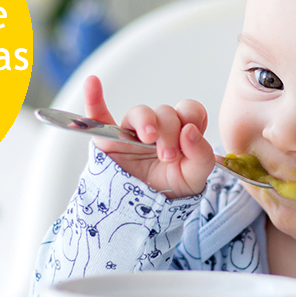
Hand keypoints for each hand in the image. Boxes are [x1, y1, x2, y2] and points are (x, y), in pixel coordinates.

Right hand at [81, 75, 213, 198]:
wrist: (143, 213)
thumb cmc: (170, 190)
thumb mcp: (195, 178)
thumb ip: (202, 155)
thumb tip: (191, 131)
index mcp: (181, 133)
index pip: (190, 110)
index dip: (192, 119)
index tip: (189, 140)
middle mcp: (158, 128)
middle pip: (165, 112)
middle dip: (169, 132)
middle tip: (168, 155)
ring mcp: (132, 132)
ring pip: (139, 112)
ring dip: (146, 122)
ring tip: (148, 139)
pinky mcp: (108, 139)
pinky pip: (97, 115)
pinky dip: (93, 99)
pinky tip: (92, 83)